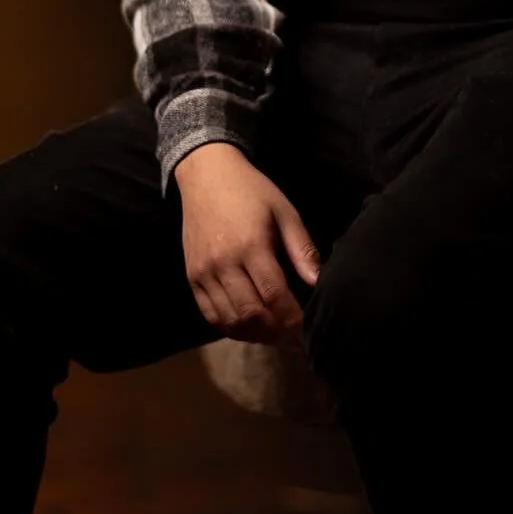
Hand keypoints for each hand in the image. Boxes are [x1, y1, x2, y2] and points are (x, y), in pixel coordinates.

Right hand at [172, 142, 321, 350]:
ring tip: (276, 335)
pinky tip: (249, 327)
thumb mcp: (285, 212)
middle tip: (295, 338)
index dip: (293, 320)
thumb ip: (302, 249)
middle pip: (251, 314)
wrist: (205, 175)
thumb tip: (319, 283)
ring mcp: (204, 273)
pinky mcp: (192, 277)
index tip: (309, 330)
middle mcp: (223, 263)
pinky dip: (231, 328)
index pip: (274, 296)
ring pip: (229, 320)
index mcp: (251, 246)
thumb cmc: (251, 191)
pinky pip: (210, 314)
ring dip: (255, 335)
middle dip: (277, 332)